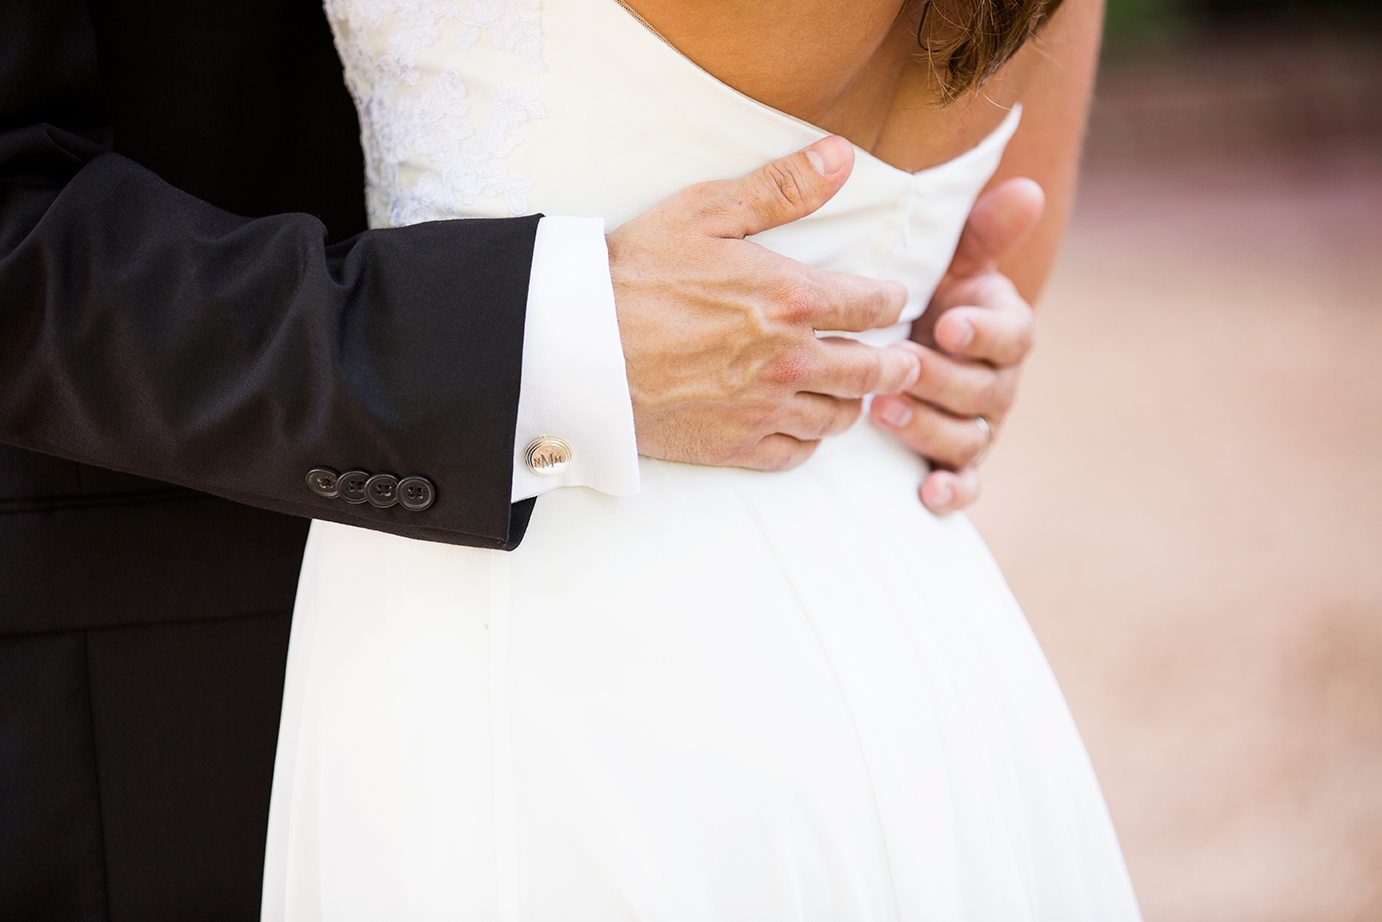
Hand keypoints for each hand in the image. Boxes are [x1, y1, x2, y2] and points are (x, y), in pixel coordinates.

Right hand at [607, 137, 921, 470]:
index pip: (872, 306)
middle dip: (896, 366)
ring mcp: (763, 410)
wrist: (576, 347)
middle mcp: (789, 360)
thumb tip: (843, 156)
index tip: (891, 302)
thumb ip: (781, 187)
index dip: (891, 302)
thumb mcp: (705, 210)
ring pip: (838, 418)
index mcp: (790, 299)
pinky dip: (809, 442)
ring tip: (854, 393)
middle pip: (871, 372)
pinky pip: (796, 455)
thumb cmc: (634, 272)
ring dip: (854, 403)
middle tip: (905, 363)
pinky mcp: (733, 447)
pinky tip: (805, 428)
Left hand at [869, 178, 1044, 512]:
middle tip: (899, 365)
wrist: (916, 339)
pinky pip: (963, 483)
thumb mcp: (955, 260)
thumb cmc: (933, 295)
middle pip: (983, 391)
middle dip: (941, 380)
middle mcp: (998, 383)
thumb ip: (985, 231)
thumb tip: (1027, 188)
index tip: (948, 323)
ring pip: (967, 438)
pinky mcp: (955, 462)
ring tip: (883, 412)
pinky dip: (950, 492)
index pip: (1012, 335)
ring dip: (929, 429)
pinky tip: (925, 494)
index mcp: (1004, 331)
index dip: (983, 331)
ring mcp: (978, 425)